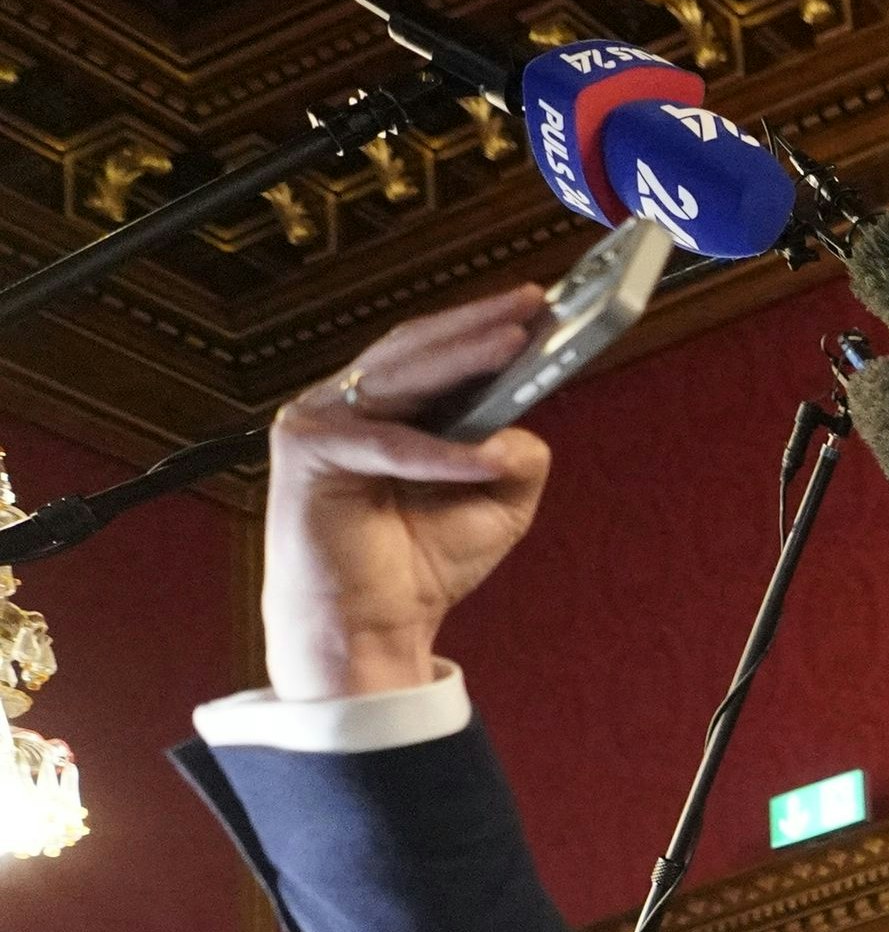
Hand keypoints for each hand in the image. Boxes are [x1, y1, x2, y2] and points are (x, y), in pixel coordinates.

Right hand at [262, 286, 557, 701]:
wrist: (369, 628)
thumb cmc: (422, 565)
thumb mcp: (497, 503)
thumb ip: (517, 457)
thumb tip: (521, 426)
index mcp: (384, 406)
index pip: (434, 351)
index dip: (482, 324)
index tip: (537, 304)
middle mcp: (345, 403)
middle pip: (416, 350)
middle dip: (477, 325)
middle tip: (530, 303)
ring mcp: (319, 422)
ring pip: (401, 381)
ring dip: (462, 361)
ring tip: (516, 343)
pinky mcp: (308, 455)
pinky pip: (388, 446)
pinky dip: (439, 454)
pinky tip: (483, 458)